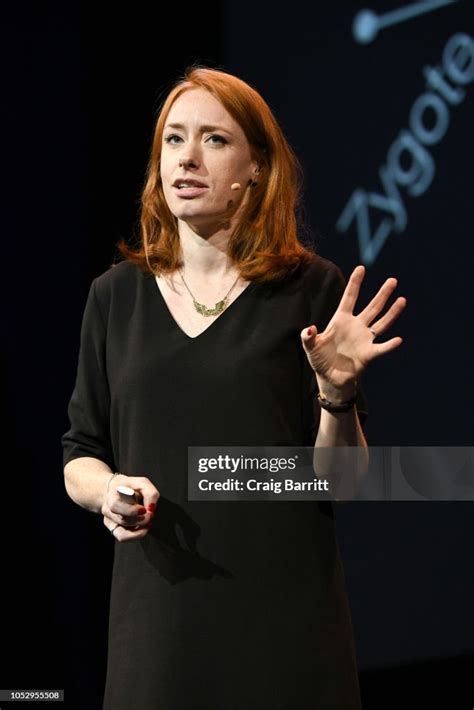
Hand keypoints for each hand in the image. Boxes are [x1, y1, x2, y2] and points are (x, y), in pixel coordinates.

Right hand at [101, 473, 159, 541]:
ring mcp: (109, 521)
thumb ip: (149, 492)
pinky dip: (135, 536)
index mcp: (111, 496)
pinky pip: (122, 537)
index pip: (116, 506)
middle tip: (150, 515)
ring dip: (139, 530)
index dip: (131, 510)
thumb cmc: (129, 487)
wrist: (116, 491)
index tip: (144, 509)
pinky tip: (143, 529)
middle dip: (140, 520)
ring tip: (148, 522)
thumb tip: (151, 508)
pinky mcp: (113, 529)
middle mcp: (108, 510)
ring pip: (122, 532)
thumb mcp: (141, 483)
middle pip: (122, 520)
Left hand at [300, 265, 405, 397]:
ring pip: (381, 323)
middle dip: (382, 294)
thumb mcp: (310, 347)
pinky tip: (398, 340)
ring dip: (392, 313)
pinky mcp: (368, 354)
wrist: (330, 378)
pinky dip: (389, 345)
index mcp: (341, 320)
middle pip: (372, 307)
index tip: (361, 268)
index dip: (355, 283)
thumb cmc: (320, 359)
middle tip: (393, 280)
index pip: (350, 298)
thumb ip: (307, 337)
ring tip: (402, 300)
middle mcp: (356, 326)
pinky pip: (381, 348)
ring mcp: (364, 339)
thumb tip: (309, 329)